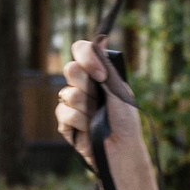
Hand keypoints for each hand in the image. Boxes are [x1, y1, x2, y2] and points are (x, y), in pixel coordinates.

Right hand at [53, 39, 149, 188]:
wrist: (123, 149)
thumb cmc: (125, 121)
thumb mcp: (120, 91)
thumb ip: (106, 68)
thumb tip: (101, 40)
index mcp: (96, 74)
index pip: (81, 50)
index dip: (87, 58)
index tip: (101, 76)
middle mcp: (81, 85)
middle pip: (70, 69)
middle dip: (87, 86)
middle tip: (100, 102)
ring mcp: (71, 103)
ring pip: (68, 94)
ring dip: (87, 108)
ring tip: (97, 119)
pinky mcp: (65, 122)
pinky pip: (64, 113)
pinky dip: (80, 122)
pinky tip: (89, 130)